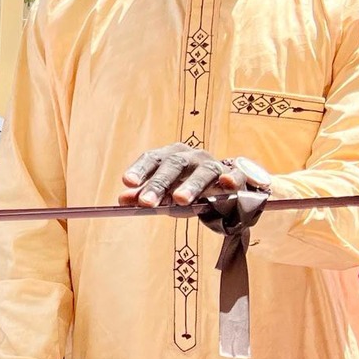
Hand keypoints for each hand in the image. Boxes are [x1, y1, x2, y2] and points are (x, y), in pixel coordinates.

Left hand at [119, 144, 267, 207]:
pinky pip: (235, 174)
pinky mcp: (236, 175)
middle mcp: (191, 156)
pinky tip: (227, 183)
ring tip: (179, 199)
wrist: (226, 191)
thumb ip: (144, 196)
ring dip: (191, 184)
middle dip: (159, 183)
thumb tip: (122, 199)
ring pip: (203, 171)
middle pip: (174, 165)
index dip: (140, 169)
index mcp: (171, 157)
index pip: (152, 159)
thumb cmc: (188, 190)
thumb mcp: (165, 195)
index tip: (127, 182)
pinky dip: (232, 177)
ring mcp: (214, 164)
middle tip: (146, 202)